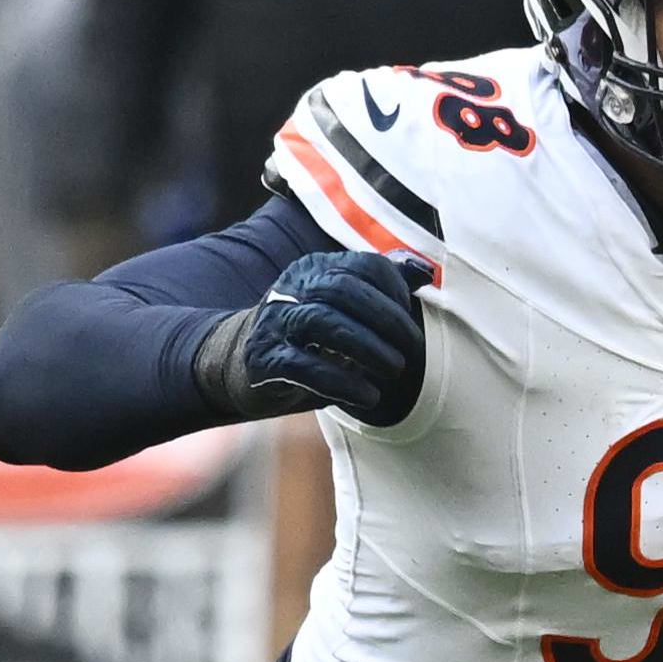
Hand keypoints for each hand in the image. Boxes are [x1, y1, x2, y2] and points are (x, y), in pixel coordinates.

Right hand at [200, 249, 434, 423]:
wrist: (237, 364)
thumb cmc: (307, 339)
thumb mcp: (341, 309)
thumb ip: (379, 289)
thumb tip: (425, 272)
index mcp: (315, 269)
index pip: (363, 266)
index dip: (394, 292)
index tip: (409, 325)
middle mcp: (291, 288)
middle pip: (342, 289)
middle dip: (385, 320)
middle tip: (409, 352)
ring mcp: (273, 322)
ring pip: (322, 321)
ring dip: (367, 347)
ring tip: (394, 371)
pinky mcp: (262, 359)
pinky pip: (302, 365)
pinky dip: (340, 381)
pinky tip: (366, 395)